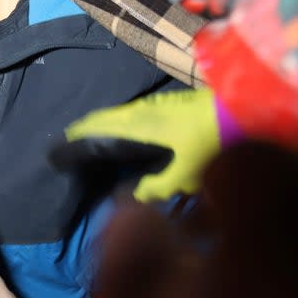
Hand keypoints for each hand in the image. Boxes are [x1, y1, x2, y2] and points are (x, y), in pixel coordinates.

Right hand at [51, 88, 220, 201]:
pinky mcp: (164, 103)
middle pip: (102, 118)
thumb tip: (134, 195)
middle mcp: (139, 110)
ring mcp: (152, 104)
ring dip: (99, 124)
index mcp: (138, 125)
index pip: (97, 127)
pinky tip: (121, 130)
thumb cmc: (211, 142)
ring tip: (88, 136)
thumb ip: (157, 187)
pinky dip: (115, 121)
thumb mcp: (186, 173)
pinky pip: (129, 112)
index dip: (76, 137)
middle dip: (83, 130)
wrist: (238, 108)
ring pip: (116, 114)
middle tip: (67, 143)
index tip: (59, 147)